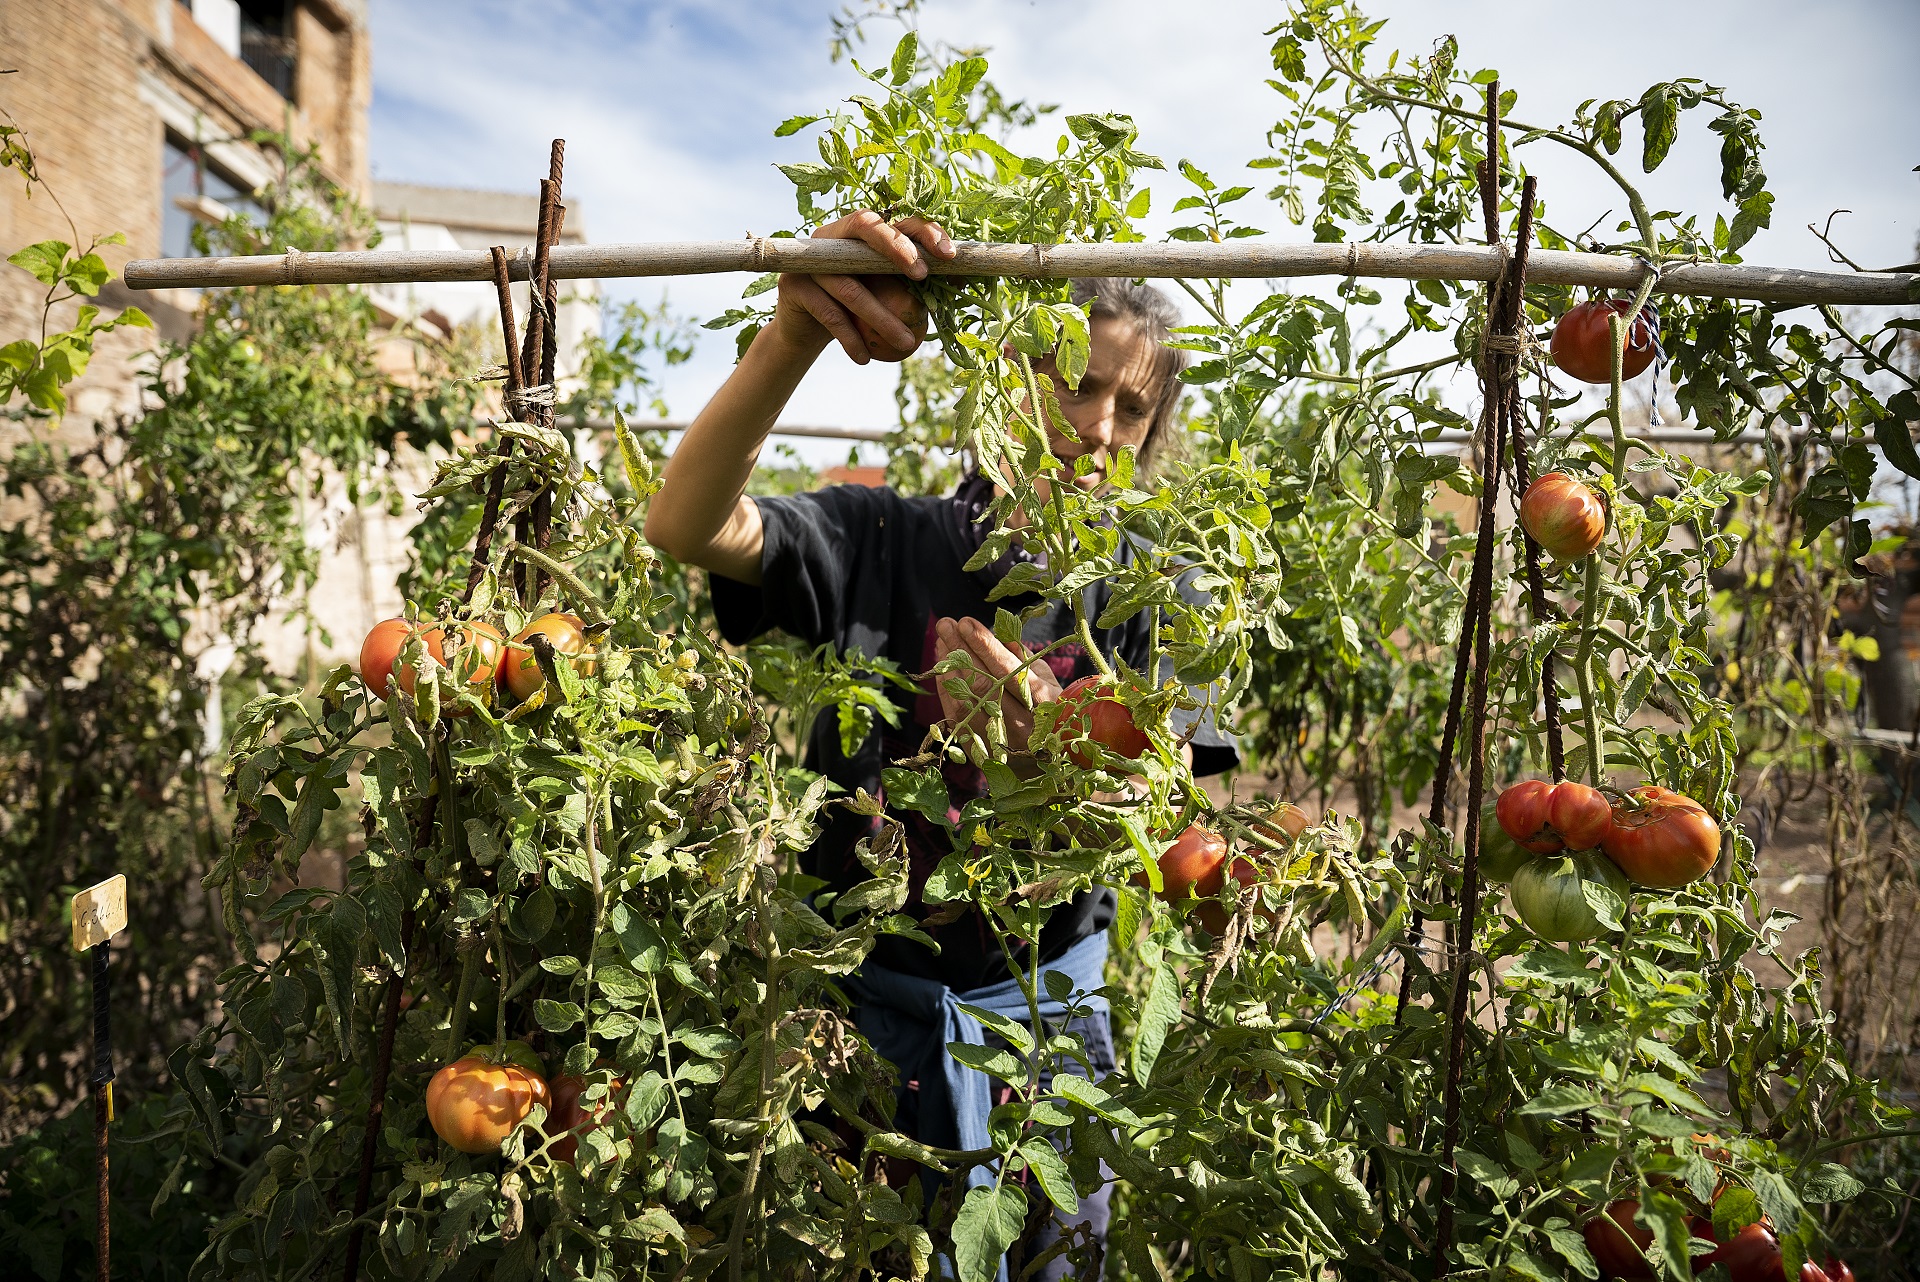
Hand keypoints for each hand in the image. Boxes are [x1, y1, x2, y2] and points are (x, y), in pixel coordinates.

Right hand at [774, 211, 954, 363]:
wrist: (808, 329)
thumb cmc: (858, 308)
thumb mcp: (888, 293)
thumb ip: (916, 283)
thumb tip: (964, 280)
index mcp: (861, 232)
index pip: (896, 219)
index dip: (923, 232)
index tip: (948, 256)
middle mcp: (833, 237)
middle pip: (866, 228)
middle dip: (897, 248)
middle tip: (922, 276)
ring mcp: (810, 260)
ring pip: (851, 286)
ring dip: (881, 318)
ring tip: (908, 344)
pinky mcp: (794, 287)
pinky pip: (829, 314)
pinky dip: (850, 339)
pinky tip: (865, 359)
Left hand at [930, 616, 1062, 754]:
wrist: (1044, 758)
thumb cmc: (1045, 706)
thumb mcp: (1044, 678)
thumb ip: (1020, 656)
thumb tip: (994, 631)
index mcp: (1043, 702)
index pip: (1008, 669)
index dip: (985, 645)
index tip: (966, 622)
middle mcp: (1023, 724)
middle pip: (983, 683)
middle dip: (961, 650)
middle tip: (946, 624)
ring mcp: (1000, 741)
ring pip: (966, 700)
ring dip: (949, 668)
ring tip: (942, 641)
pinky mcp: (981, 751)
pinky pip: (957, 715)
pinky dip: (946, 689)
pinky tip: (942, 668)